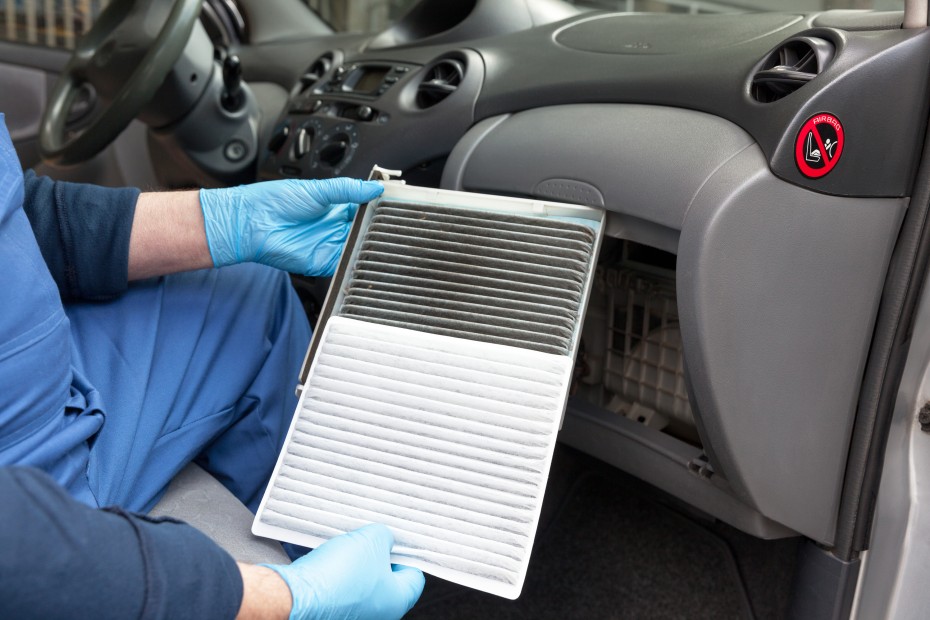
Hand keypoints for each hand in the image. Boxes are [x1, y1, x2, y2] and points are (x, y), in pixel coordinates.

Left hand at [199, 178, 382, 275]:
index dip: (379, 207)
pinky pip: (347, 264)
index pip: (366, 208)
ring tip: (384, 236)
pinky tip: (366, 252)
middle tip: (395, 222)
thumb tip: (376, 188)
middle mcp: (335, 227)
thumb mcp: (318, 189)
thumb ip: (349, 190)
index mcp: (336, 207)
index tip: (396, 204)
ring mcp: (331, 245)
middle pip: (366, 229)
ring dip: (371, 244)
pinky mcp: (325, 263)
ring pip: (360, 247)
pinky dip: (358, 261)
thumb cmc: (275, 201)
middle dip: (379, 227)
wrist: (252, 223)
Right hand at [263, 524, 424, 619]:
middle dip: (379, 555)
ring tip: (349, 547)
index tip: (398, 541)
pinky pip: (343, 587)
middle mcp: (378, 614)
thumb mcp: (372, 540)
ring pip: (363, 582)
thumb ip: (385, 537)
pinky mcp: (333, 611)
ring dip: (357, 562)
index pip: (415, 576)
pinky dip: (340, 572)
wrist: (297, 594)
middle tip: (371, 538)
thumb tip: (384, 538)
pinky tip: (333, 558)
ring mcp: (355, 614)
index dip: (407, 554)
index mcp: (397, 601)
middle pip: (388, 579)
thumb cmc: (338, 575)